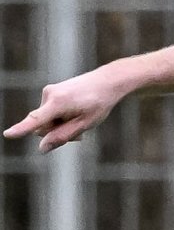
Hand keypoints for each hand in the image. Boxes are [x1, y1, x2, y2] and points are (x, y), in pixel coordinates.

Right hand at [3, 68, 129, 151]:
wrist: (107, 81)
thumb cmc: (98, 103)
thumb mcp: (85, 124)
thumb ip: (63, 136)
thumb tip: (42, 148)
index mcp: (59, 103)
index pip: (37, 119)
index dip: (22, 129)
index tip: (8, 134)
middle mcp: (49, 94)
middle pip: (42, 127)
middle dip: (57, 132)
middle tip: (79, 128)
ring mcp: (48, 92)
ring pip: (46, 121)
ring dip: (60, 124)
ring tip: (80, 117)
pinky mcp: (50, 92)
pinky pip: (49, 113)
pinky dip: (60, 117)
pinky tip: (76, 112)